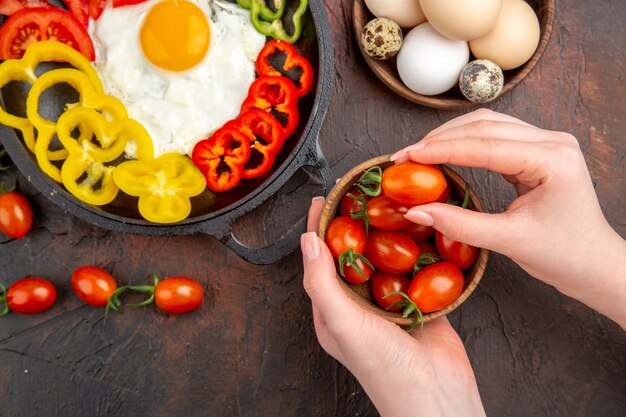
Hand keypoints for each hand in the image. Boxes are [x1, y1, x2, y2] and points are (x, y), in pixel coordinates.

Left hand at [301, 198, 485, 416]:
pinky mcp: (421, 304)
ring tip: (389, 205)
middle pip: (354, 257)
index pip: (320, 262)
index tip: (321, 200)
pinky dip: (418, 251)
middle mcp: (359, 306)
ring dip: (387, 234)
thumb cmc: (384, 368)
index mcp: (333, 312)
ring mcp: (391, 304)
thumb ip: (322, 283)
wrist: (437, 398)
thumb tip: (307, 241)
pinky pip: (417, 271)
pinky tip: (421, 230)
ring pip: (386, 261)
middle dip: (355, 226)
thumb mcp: (342, 323)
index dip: (318, 229)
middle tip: (360, 195)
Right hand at [392, 109, 625, 328]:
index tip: (405, 157)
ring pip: (488, 124)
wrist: (594, 263)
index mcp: (552, 160)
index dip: (439, 149)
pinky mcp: (539, 149)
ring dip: (450, 136)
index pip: (484, 145)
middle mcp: (553, 141)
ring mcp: (547, 141)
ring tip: (419, 153)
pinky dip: (465, 141)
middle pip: (484, 125)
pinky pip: (496, 134)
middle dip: (439, 139)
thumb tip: (415, 211)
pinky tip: (444, 152)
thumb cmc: (563, 255)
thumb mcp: (508, 241)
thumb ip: (460, 224)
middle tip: (404, 156)